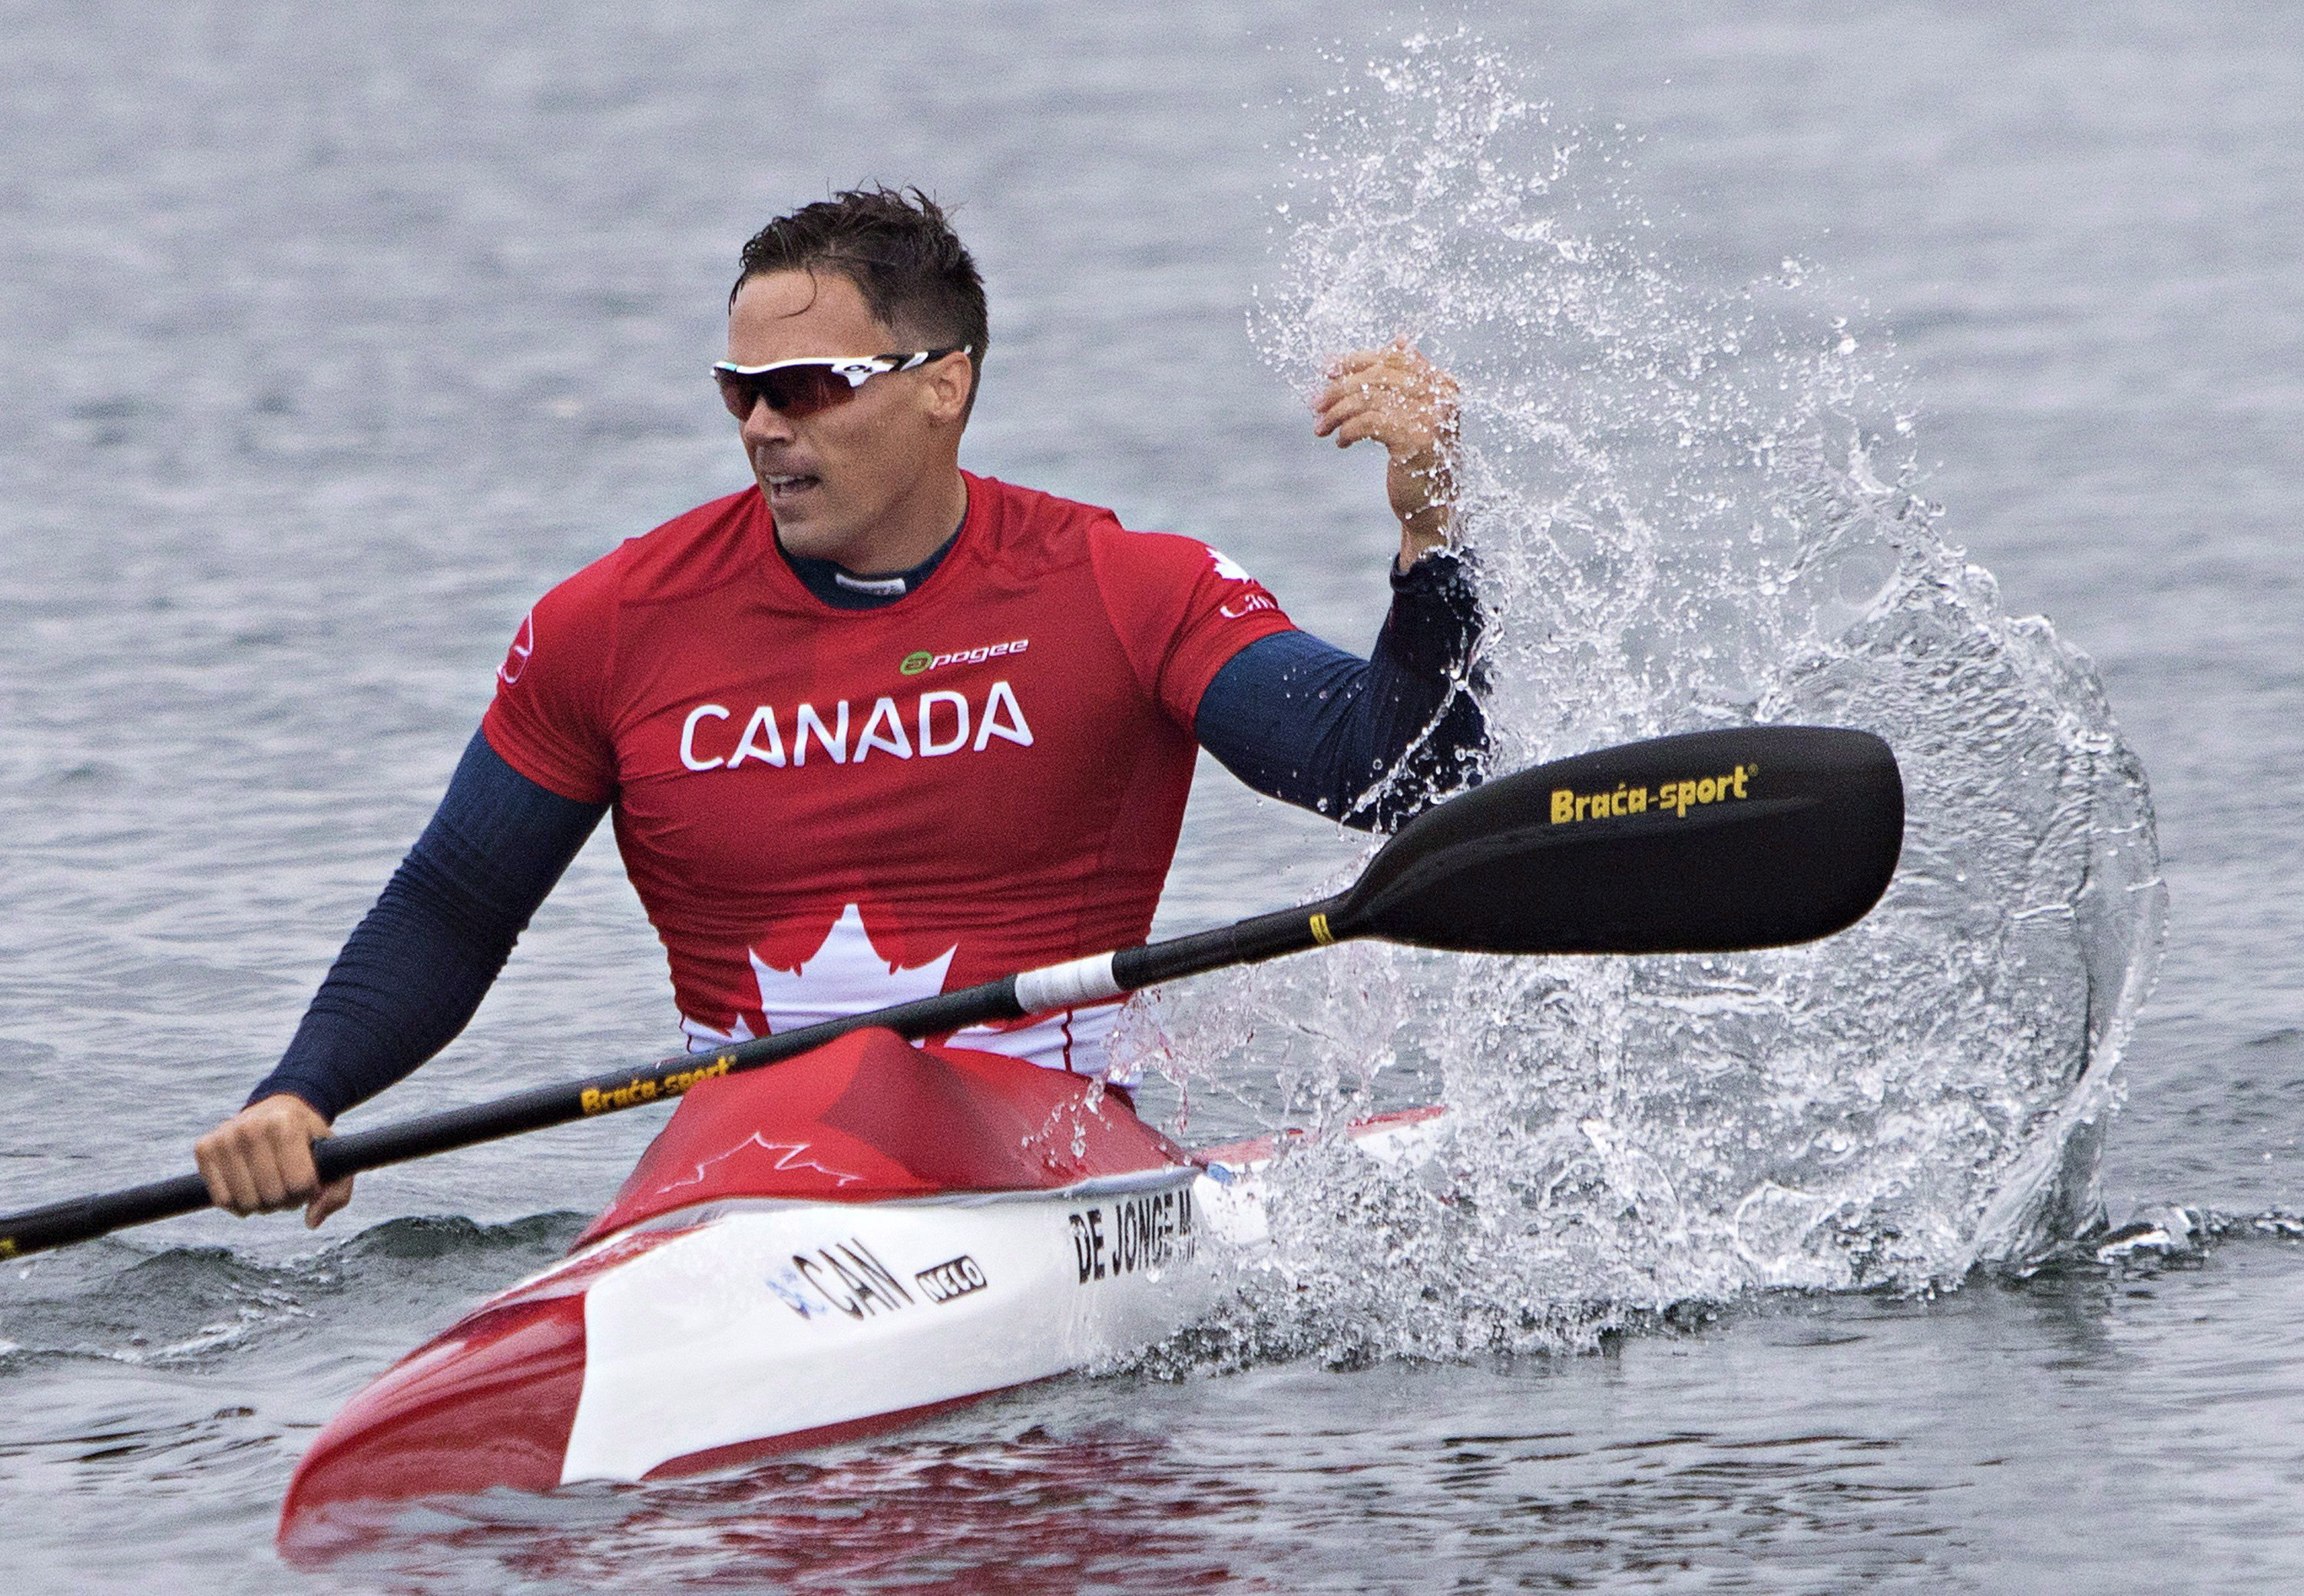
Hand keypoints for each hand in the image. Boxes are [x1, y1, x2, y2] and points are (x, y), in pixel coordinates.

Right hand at [194, 1093, 354, 1228]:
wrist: (278, 1109)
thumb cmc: (308, 1138)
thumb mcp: (334, 1156)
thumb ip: (337, 1191)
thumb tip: (311, 1222)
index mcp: (286, 1123)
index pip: (299, 1183)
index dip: (307, 1192)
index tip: (309, 1181)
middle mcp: (251, 1126)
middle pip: (272, 1196)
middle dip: (285, 1200)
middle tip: (288, 1185)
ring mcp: (223, 1136)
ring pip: (245, 1202)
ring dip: (262, 1205)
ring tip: (270, 1187)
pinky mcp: (204, 1148)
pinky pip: (221, 1199)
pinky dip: (238, 1205)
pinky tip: (250, 1190)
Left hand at [1310, 340, 1460, 569]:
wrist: (1430, 506)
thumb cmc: (1419, 457)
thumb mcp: (1414, 414)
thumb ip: (1408, 380)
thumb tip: (1399, 339)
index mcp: (1444, 384)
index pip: (1394, 358)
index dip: (1357, 360)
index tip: (1327, 368)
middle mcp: (1443, 396)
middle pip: (1379, 376)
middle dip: (1340, 388)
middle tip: (1315, 404)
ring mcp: (1433, 418)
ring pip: (1370, 399)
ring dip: (1337, 412)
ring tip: (1321, 427)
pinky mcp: (1417, 441)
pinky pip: (1369, 422)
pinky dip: (1348, 430)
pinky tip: (1340, 442)